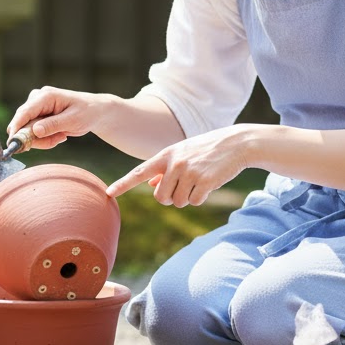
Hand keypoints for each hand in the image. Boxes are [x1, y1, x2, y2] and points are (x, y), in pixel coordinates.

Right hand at [6, 86, 110, 150]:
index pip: (24, 112)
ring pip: (29, 132)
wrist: (94, 112)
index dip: (16, 128)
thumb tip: (35, 131)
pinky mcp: (37, 116)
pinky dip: (46, 139)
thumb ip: (53, 125)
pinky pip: (34, 134)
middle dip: (38, 138)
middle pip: (24, 124)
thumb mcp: (73, 120)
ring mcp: (36, 108)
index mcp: (46, 96)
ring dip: (44, 140)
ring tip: (62, 136)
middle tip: (58, 140)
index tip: (12, 143)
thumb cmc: (86, 112)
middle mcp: (37, 99)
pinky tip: (60, 135)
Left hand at [105, 125, 255, 206]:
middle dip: (171, 197)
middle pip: (160, 197)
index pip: (139, 172)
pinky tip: (209, 183)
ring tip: (199, 180)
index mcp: (165, 155)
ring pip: (177, 202)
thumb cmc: (207, 150)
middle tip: (185, 185)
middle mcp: (173, 163)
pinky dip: (201, 197)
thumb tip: (152, 185)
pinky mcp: (203, 181)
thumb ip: (165, 168)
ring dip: (188, 197)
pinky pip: (194, 202)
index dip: (123, 184)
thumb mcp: (183, 153)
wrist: (236, 143)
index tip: (109, 193)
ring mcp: (188, 172)